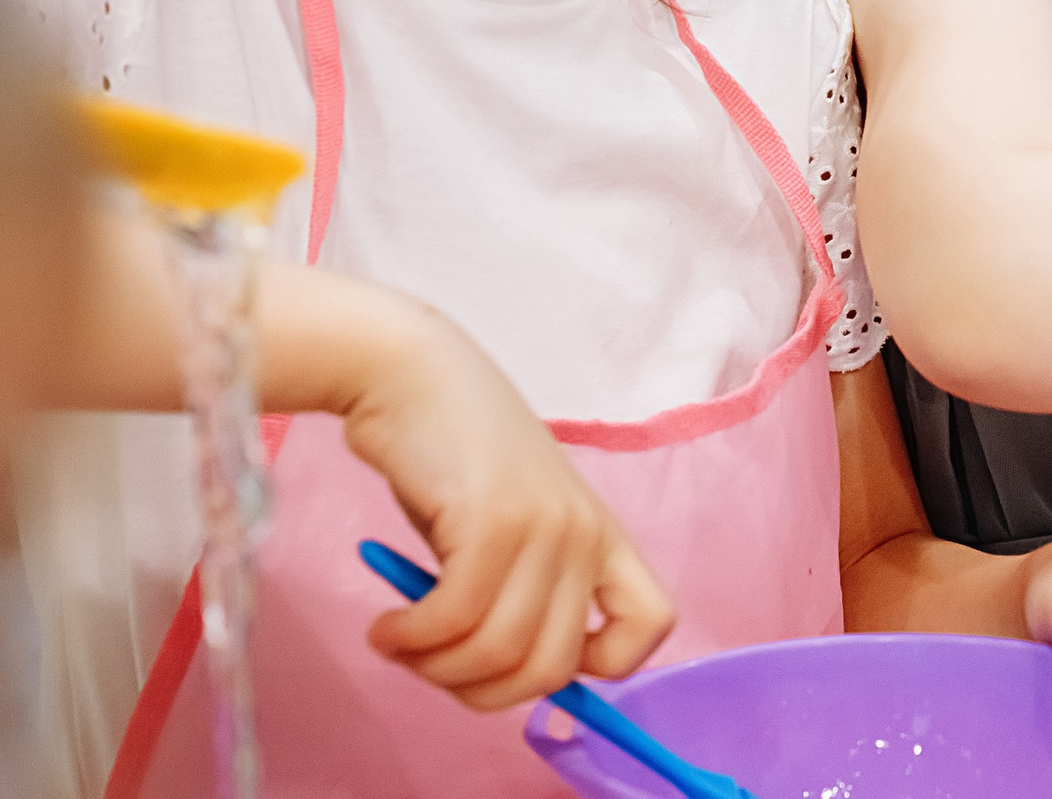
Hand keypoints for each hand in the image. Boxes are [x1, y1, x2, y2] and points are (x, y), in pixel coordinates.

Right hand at [342, 300, 673, 708]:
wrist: (410, 374)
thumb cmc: (449, 459)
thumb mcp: (506, 530)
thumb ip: (520, 594)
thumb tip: (501, 681)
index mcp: (602, 536)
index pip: (651, 624)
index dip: (597, 670)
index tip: (522, 659)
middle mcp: (586, 533)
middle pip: (551, 668)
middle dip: (478, 690)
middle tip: (429, 662)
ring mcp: (545, 525)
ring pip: (500, 654)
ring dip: (434, 667)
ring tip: (399, 641)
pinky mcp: (493, 519)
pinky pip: (455, 620)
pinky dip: (410, 639)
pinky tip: (387, 625)